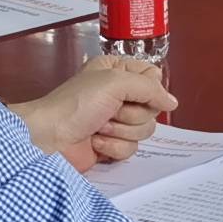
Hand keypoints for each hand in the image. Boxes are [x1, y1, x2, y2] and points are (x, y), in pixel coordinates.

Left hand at [13, 58, 179, 165]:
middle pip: (152, 109)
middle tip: (108, 111)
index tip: (132, 93)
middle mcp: (119, 95)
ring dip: (120, 131)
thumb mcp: (114, 83)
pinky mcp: (111, 144)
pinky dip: (113, 146)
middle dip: (131, 114)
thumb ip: (149, 88)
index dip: (148, 89)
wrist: (50, 137)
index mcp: (118, 72)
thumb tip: (172, 102)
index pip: (153, 78)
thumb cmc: (75, 103)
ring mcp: (115, 121)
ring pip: (144, 131)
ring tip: (98, 126)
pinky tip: (95, 141)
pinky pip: (132, 149)